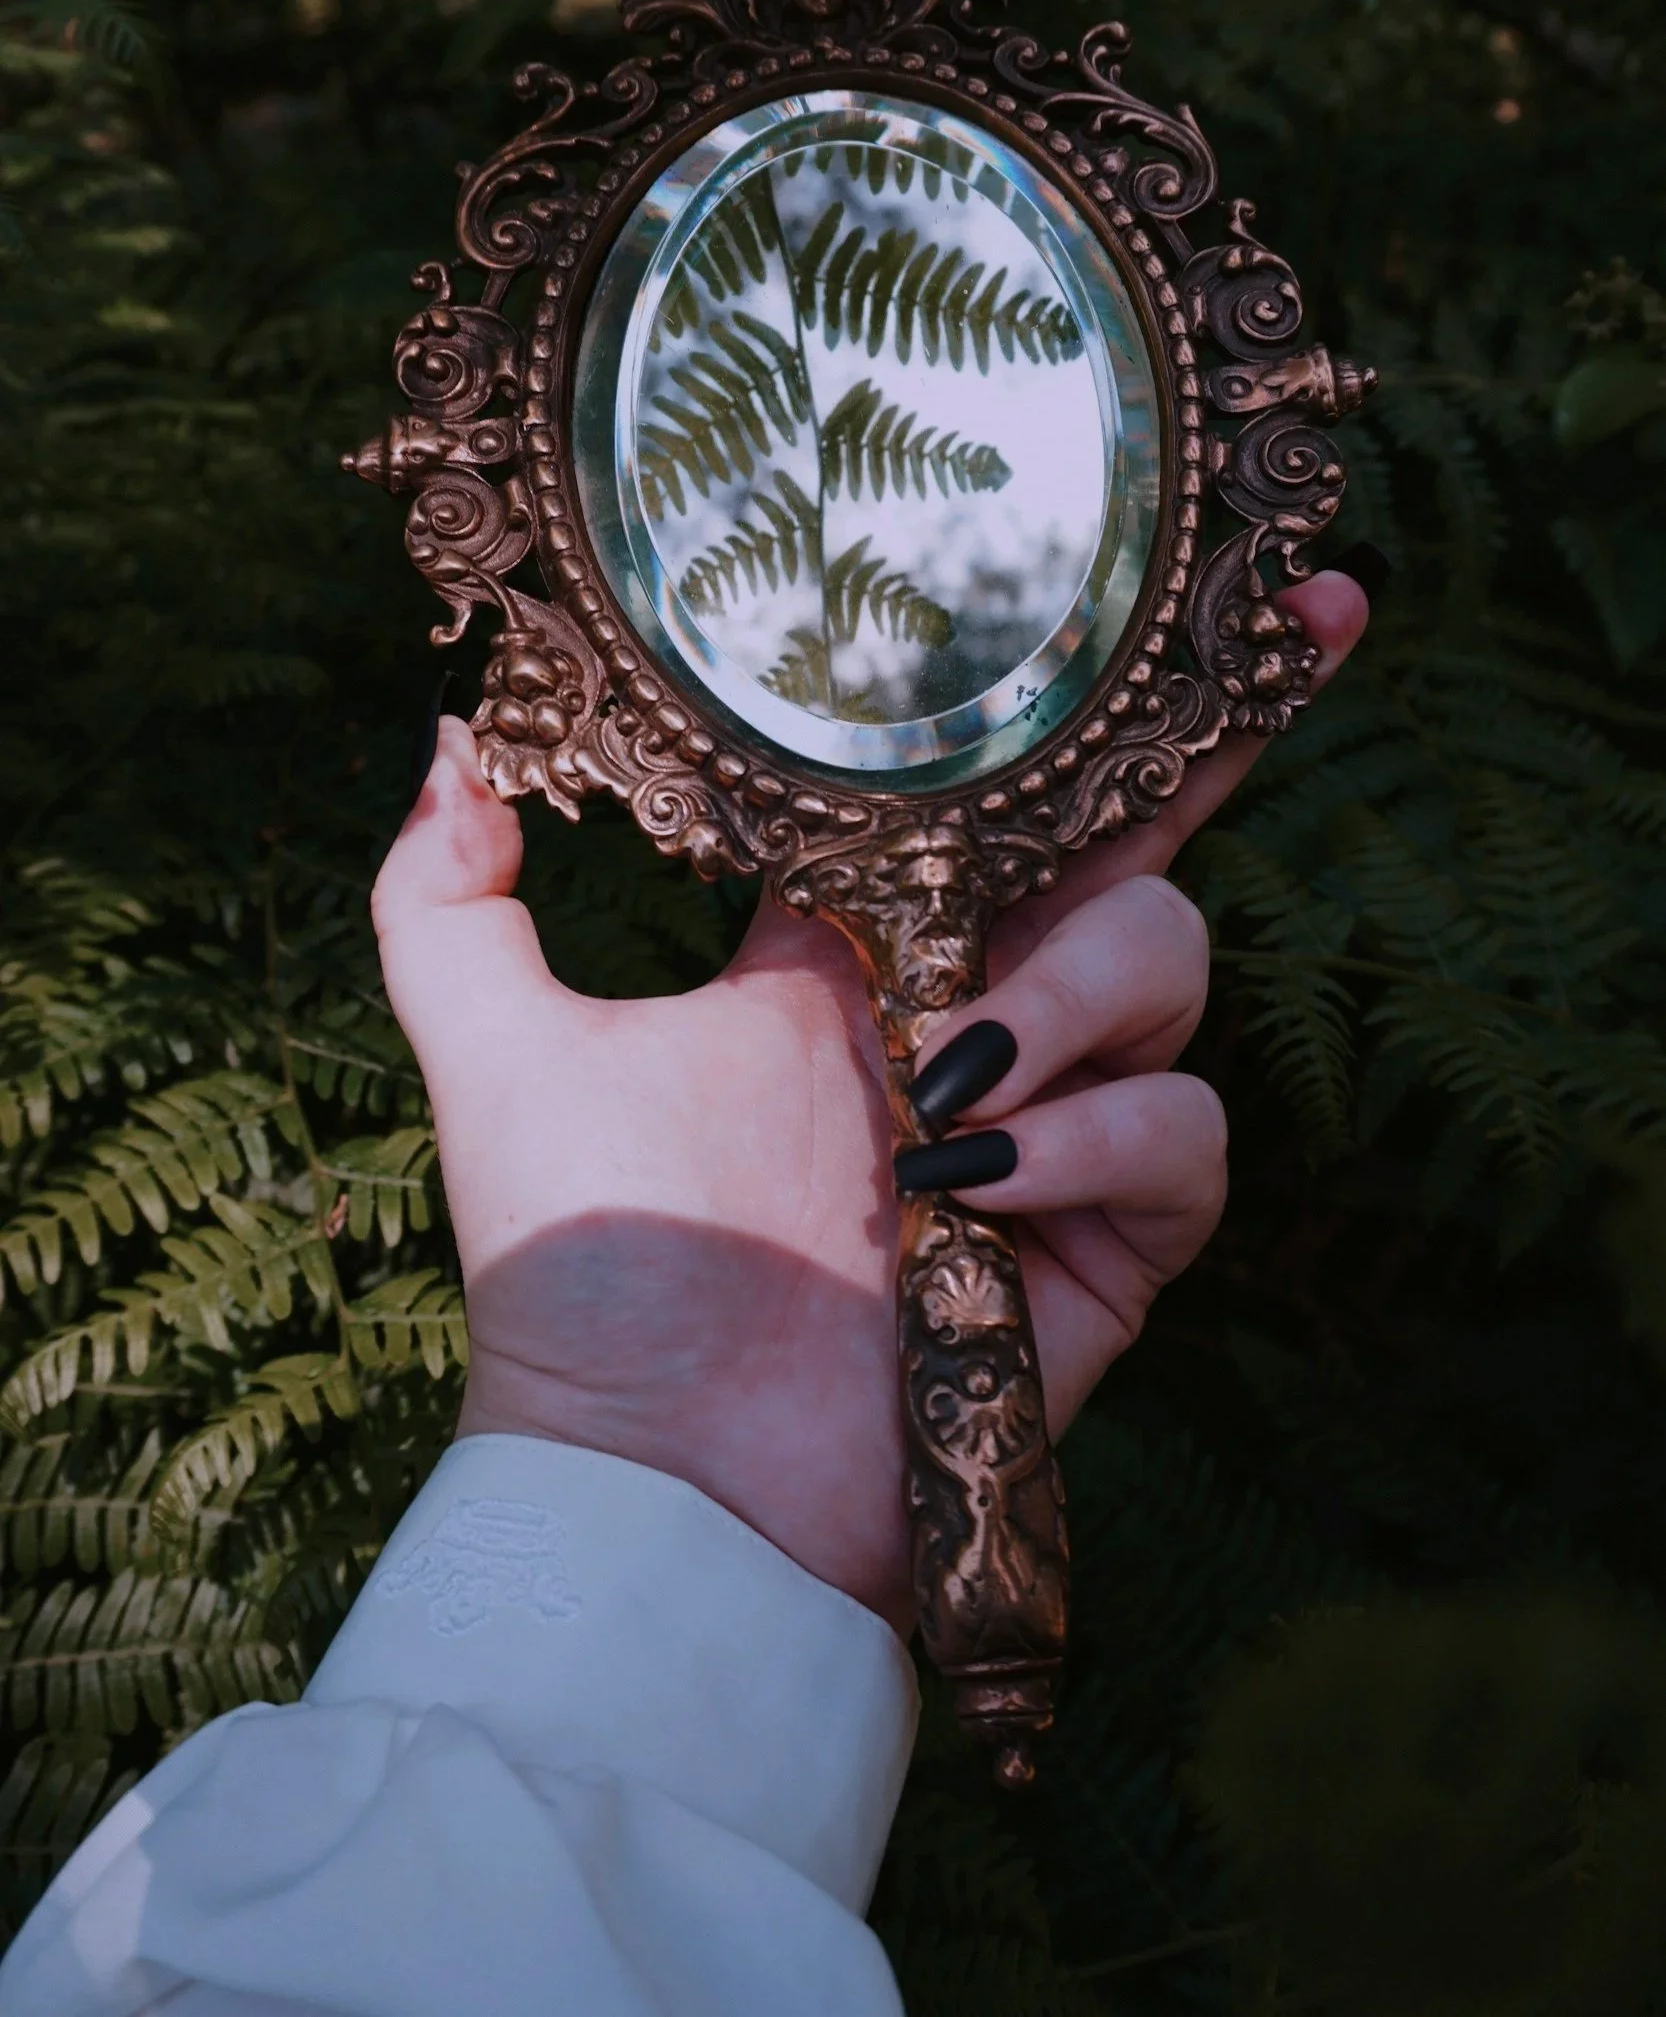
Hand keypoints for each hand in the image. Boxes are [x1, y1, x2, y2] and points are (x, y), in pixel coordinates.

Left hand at [372, 578, 1365, 1632]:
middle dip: (1198, 771)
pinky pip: (1186, 1131)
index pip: (991, 795)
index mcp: (856, 952)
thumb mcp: (499, 1053)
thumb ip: (447, 895)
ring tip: (940, 1089)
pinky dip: (1098, 1138)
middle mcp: (973, 1013)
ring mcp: (1057, 1122)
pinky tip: (973, 1186)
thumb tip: (454, 736)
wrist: (660, 1482)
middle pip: (1130, 849)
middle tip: (1177, 745)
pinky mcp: (1117, 1237)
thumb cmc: (583, 1274)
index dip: (1081, 699)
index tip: (1182, 591)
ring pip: (1172, 963)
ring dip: (1069, 1002)